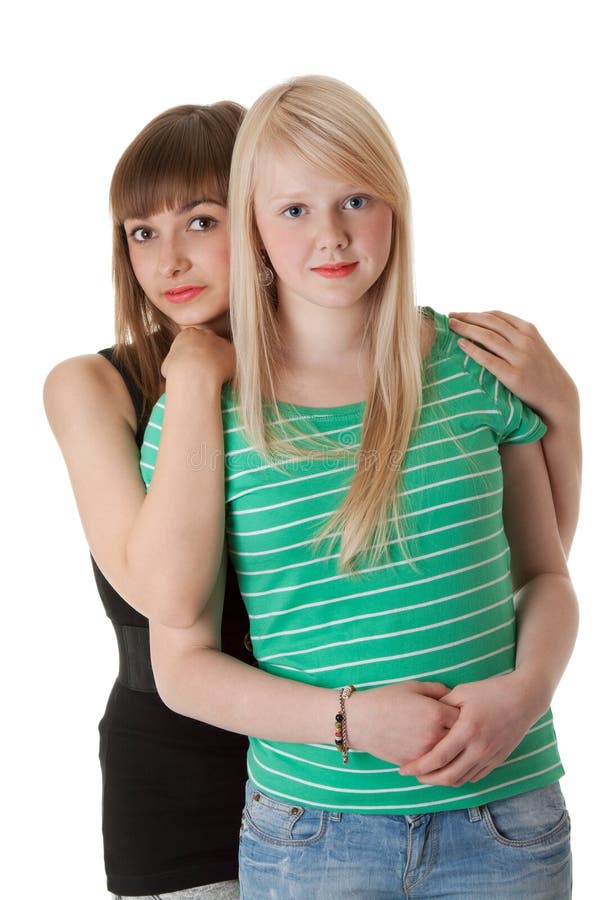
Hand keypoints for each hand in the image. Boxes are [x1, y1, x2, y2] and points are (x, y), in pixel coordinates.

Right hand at [161, 326, 234, 385]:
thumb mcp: (167, 365)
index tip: (194, 365)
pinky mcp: (231, 349)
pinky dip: (229, 368)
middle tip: (206, 370)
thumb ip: (173, 362)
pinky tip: (223, 377)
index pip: (193, 340)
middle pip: (209, 342)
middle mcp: (205, 333)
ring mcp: (219, 340)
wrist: (194, 373)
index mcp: (187, 334)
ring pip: (222, 351)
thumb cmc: (177, 371)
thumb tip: (173, 369)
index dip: (195, 353)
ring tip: (214, 377)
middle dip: (209, 354)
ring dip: (220, 361)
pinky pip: (232, 359)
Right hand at [349, 681, 458, 765]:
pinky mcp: (416, 764)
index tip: (460, 711)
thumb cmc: (386, 699)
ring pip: (450, 755)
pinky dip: (438, 759)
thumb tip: (454, 697)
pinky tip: (437, 752)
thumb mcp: (413, 687)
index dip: (464, 713)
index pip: (464, 716)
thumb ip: (438, 690)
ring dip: (452, 749)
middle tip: (459, 728)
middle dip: (462, 732)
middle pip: (461, 738)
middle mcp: (435, 735)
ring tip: (451, 741)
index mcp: (436, 713)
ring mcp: (426, 752)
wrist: (360, 720)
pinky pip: (436, 765)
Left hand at [398, 672, 543, 785]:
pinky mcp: (498, 759)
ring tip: (427, 775)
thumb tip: (421, 715)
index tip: (403, 769)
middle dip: (427, 779)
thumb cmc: (490, 691)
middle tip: (413, 775)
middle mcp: (480, 747)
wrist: (524, 698)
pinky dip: (459, 778)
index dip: (419, 766)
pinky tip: (448, 772)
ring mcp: (490, 756)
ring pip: (462, 779)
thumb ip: (441, 705)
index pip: (438, 757)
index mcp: (467, 729)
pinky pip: (475, 776)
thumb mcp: (462, 692)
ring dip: (442, 781)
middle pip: (449, 775)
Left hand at [448, 310, 577, 423]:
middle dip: (467, 318)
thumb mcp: (532, 345)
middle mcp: (525, 340)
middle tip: (449, 317)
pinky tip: (460, 345)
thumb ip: (514, 335)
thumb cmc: (540, 370)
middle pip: (489, 323)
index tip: (459, 313)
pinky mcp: (514, 376)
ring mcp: (520, 357)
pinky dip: (472, 350)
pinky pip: (488, 359)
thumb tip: (484, 328)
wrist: (557, 394)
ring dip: (466, 329)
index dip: (475, 313)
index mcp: (528, 329)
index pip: (496, 315)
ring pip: (488, 337)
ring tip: (451, 327)